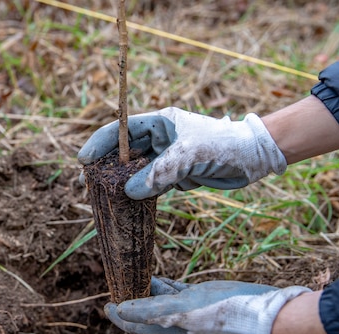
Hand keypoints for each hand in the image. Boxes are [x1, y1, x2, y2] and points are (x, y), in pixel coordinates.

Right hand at [78, 107, 286, 199]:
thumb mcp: (190, 156)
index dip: (100, 143)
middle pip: (124, 151)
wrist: (254, 159)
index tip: (83, 160)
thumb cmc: (224, 146)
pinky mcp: (175, 175)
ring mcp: (166, 157)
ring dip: (121, 183)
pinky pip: (150, 184)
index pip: (121, 130)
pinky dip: (139, 194)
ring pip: (135, 170)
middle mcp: (159, 138)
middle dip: (106, 166)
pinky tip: (128, 205)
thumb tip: (128, 192)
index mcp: (160, 122)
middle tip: (88, 184)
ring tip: (103, 198)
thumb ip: (159, 172)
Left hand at [104, 277, 310, 333]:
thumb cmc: (222, 312)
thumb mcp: (183, 310)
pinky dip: (164, 284)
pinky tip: (156, 275)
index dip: (120, 316)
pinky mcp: (201, 297)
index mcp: (171, 327)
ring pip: (160, 299)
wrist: (260, 311)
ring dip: (145, 290)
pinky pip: (176, 291)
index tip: (106, 305)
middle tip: (116, 285)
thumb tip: (120, 310)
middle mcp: (178, 320)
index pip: (136, 324)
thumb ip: (151, 310)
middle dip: (130, 301)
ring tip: (131, 276)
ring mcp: (190, 309)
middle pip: (145, 312)